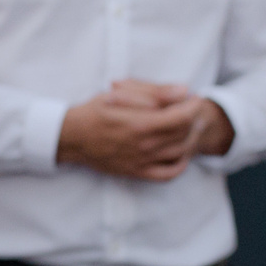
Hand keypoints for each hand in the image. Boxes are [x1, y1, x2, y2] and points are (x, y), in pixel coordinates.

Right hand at [56, 83, 230, 179]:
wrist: (72, 137)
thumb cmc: (96, 111)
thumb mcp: (122, 93)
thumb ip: (155, 92)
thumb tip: (184, 91)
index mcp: (142, 123)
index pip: (183, 116)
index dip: (193, 105)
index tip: (192, 98)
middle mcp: (145, 145)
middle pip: (184, 133)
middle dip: (192, 118)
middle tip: (188, 109)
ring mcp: (142, 161)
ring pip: (180, 152)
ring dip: (189, 138)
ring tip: (185, 126)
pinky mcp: (137, 172)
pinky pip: (168, 174)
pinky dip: (180, 164)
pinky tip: (180, 152)